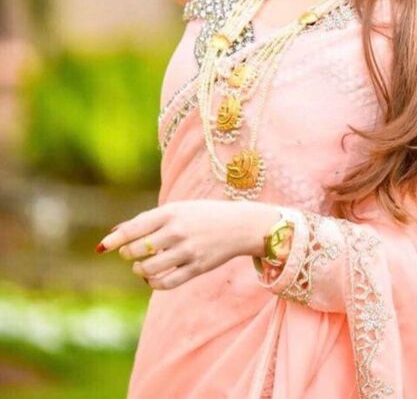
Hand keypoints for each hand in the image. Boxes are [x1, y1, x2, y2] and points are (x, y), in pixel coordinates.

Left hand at [95, 199, 279, 289]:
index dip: (114, 241)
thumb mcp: (177, 209)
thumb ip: (147, 220)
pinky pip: (166, 283)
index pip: (134, 228)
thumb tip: (115, 232)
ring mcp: (187, 251)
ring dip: (139, 270)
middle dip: (128, 254)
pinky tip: (152, 278)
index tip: (101, 248)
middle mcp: (177, 231)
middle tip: (131, 253)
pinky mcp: (196, 268)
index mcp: (170, 212)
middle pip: (137, 250)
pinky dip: (153, 283)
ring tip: (141, 267)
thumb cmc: (202, 215)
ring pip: (148, 269)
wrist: (238, 225)